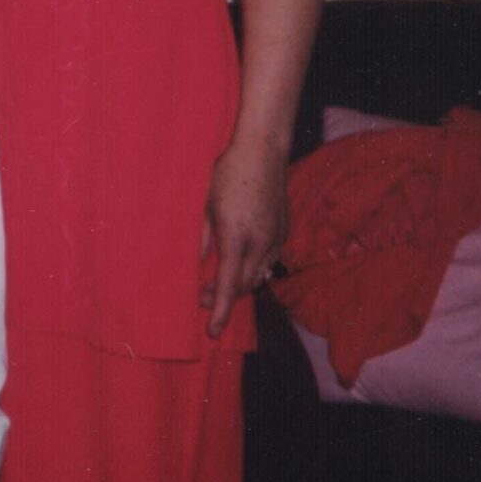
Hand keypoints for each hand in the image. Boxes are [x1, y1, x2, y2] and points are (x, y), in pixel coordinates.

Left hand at [200, 132, 289, 338]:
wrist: (262, 150)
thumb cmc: (227, 172)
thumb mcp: (205, 204)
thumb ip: (201, 237)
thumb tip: (197, 264)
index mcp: (237, 239)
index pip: (229, 287)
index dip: (220, 312)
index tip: (213, 331)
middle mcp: (260, 244)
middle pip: (244, 286)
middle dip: (225, 297)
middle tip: (203, 296)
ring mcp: (276, 238)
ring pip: (259, 275)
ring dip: (240, 284)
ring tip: (219, 281)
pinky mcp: (283, 230)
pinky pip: (270, 260)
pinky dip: (254, 269)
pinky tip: (241, 263)